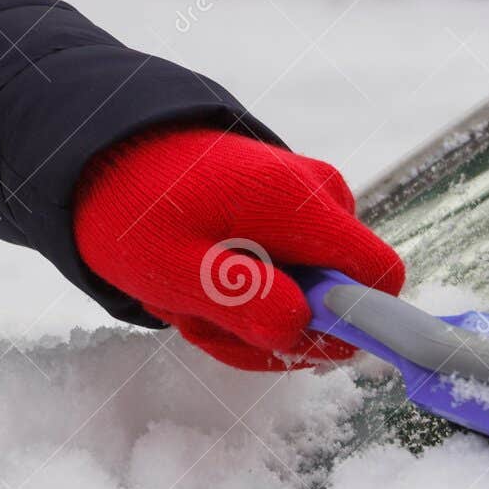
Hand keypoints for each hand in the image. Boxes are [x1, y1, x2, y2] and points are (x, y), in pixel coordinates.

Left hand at [73, 126, 405, 369]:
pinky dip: (252, 295)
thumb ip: (243, 301)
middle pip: (342, 296)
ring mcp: (311, 202)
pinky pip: (296, 274)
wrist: (108, 150)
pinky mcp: (295, 212)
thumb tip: (305, 327)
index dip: (353, 323)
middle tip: (209, 322)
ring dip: (257, 317)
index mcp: (303, 205)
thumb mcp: (171, 268)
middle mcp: (322, 197)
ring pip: (314, 292)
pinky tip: (206, 284)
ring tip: (196, 300)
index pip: (379, 276)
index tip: (291, 338)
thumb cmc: (135, 208)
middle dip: (280, 327)